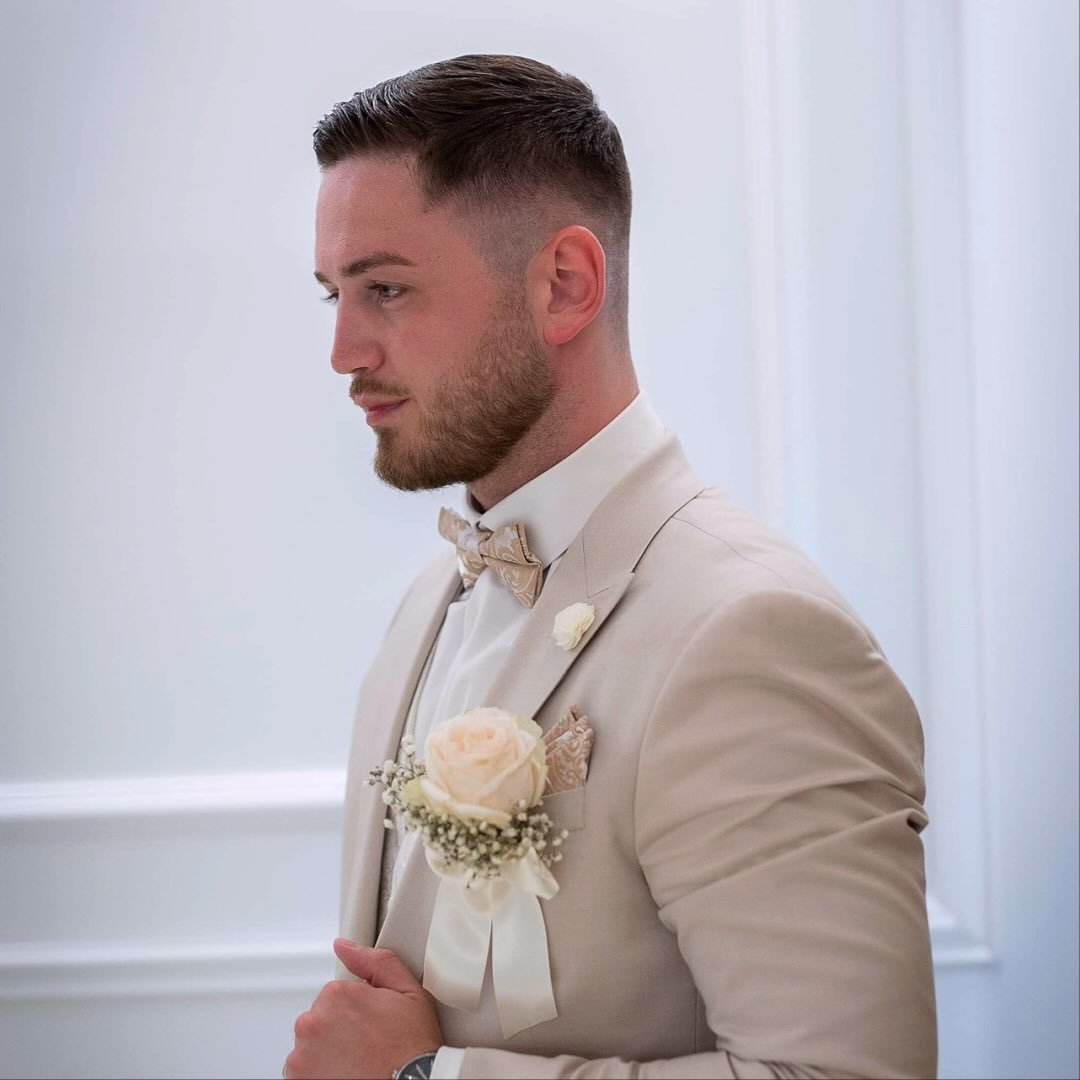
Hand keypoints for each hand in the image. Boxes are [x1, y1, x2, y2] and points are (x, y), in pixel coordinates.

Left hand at [284, 939, 443, 1079]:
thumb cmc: (410, 1050)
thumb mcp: (409, 993)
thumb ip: (375, 961)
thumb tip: (344, 946)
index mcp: (336, 995)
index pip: (339, 994)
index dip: (361, 1010)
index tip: (375, 1025)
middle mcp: (312, 1023)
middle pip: (323, 1019)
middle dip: (343, 1029)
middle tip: (370, 1044)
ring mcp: (302, 1055)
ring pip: (313, 1045)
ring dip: (330, 1051)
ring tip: (359, 1062)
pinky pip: (305, 1070)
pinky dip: (321, 1072)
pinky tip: (346, 1074)